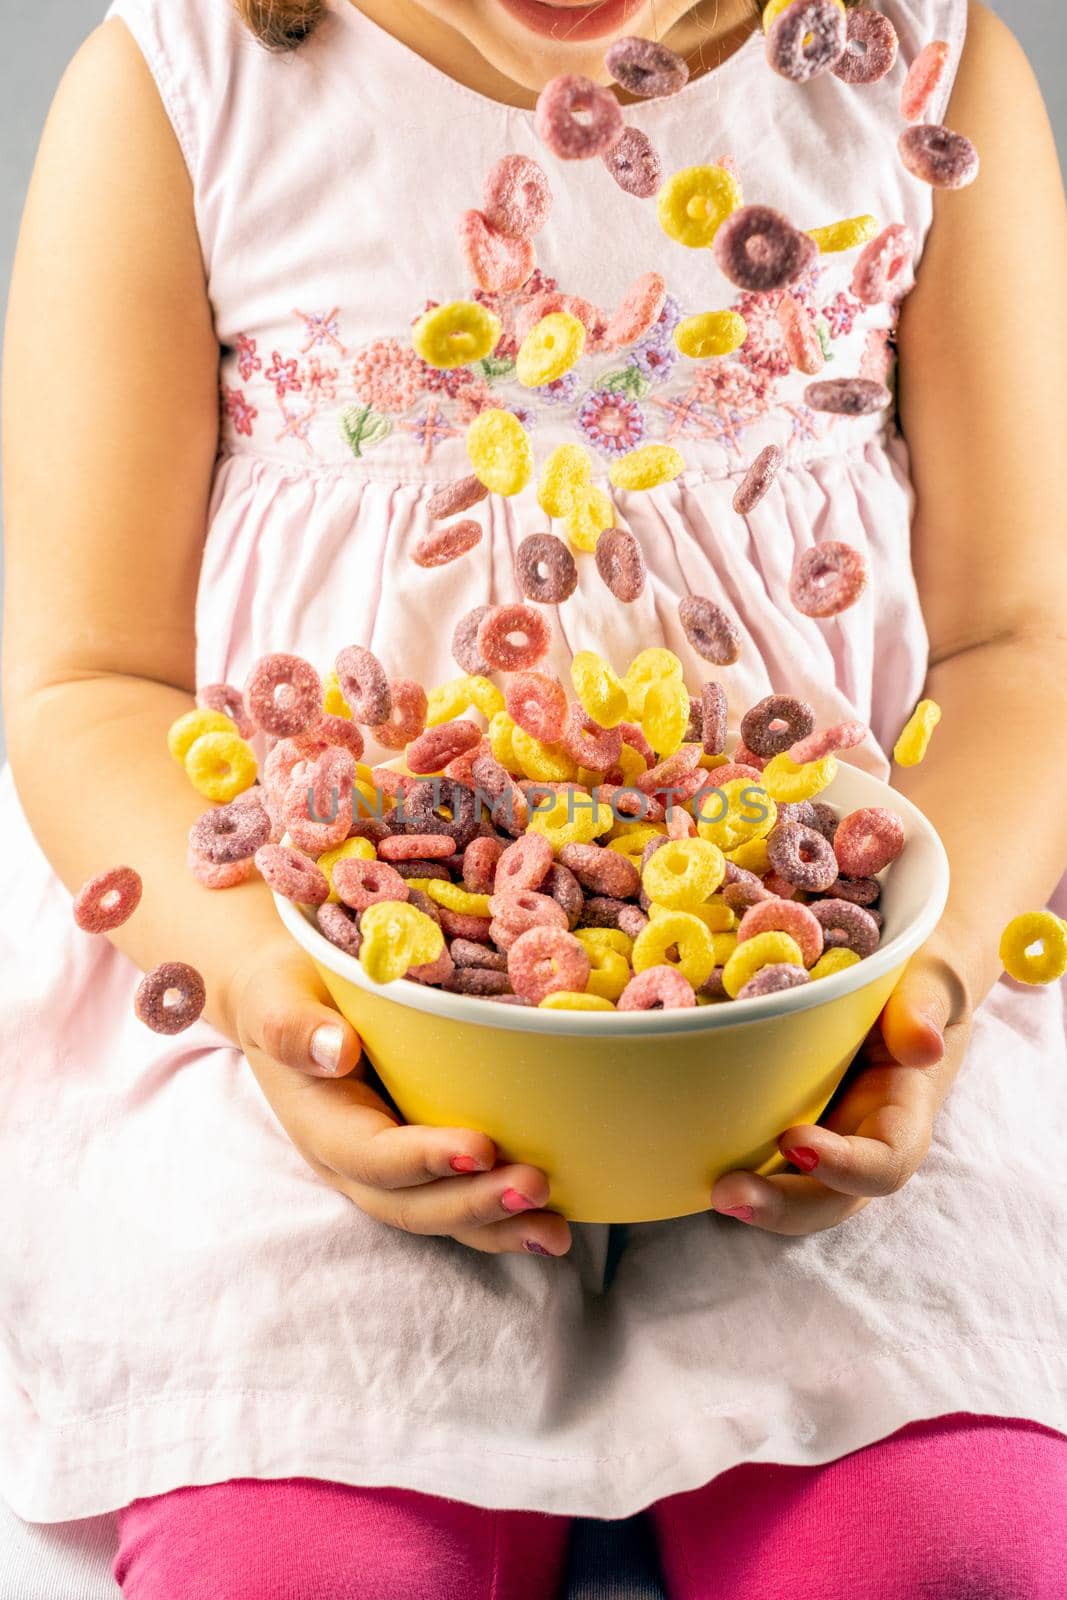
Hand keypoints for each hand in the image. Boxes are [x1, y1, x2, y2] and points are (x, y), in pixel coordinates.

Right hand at [232, 944, 571, 1257]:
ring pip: (443, 1214)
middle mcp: (356, 1160)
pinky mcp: (424, 1160)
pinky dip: (505, 1216)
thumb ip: (291, 1025)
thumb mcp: (274, 995)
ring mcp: (391, 1168)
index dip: (424, 1159)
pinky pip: (461, 1197)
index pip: (372, 1155)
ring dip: (499, 1225)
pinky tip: (557, 1223)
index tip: (479, 1147)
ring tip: (556, 1230)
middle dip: (473, 1204)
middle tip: (534, 1186)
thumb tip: (335, 1051)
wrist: (287, 1000)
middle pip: (413, 1204)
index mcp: (321, 1123)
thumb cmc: (286, 990)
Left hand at [710, 941, 971, 1234]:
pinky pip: (752, 1152)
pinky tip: (678, 1156)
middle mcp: (858, 1138)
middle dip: (782, 1205)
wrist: (900, 967)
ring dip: (750, 1197)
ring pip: (786, 1190)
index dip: (846, 1167)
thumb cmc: (918, 973)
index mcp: (901, 1112)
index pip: (886, 1163)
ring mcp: (816, 1134)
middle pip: (828, 1200)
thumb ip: (927, 1003)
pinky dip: (720, 1160)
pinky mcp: (775, 1117)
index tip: (796, 1143)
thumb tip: (921, 1046)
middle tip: (728, 1194)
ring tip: (708, 1191)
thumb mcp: (933, 975)